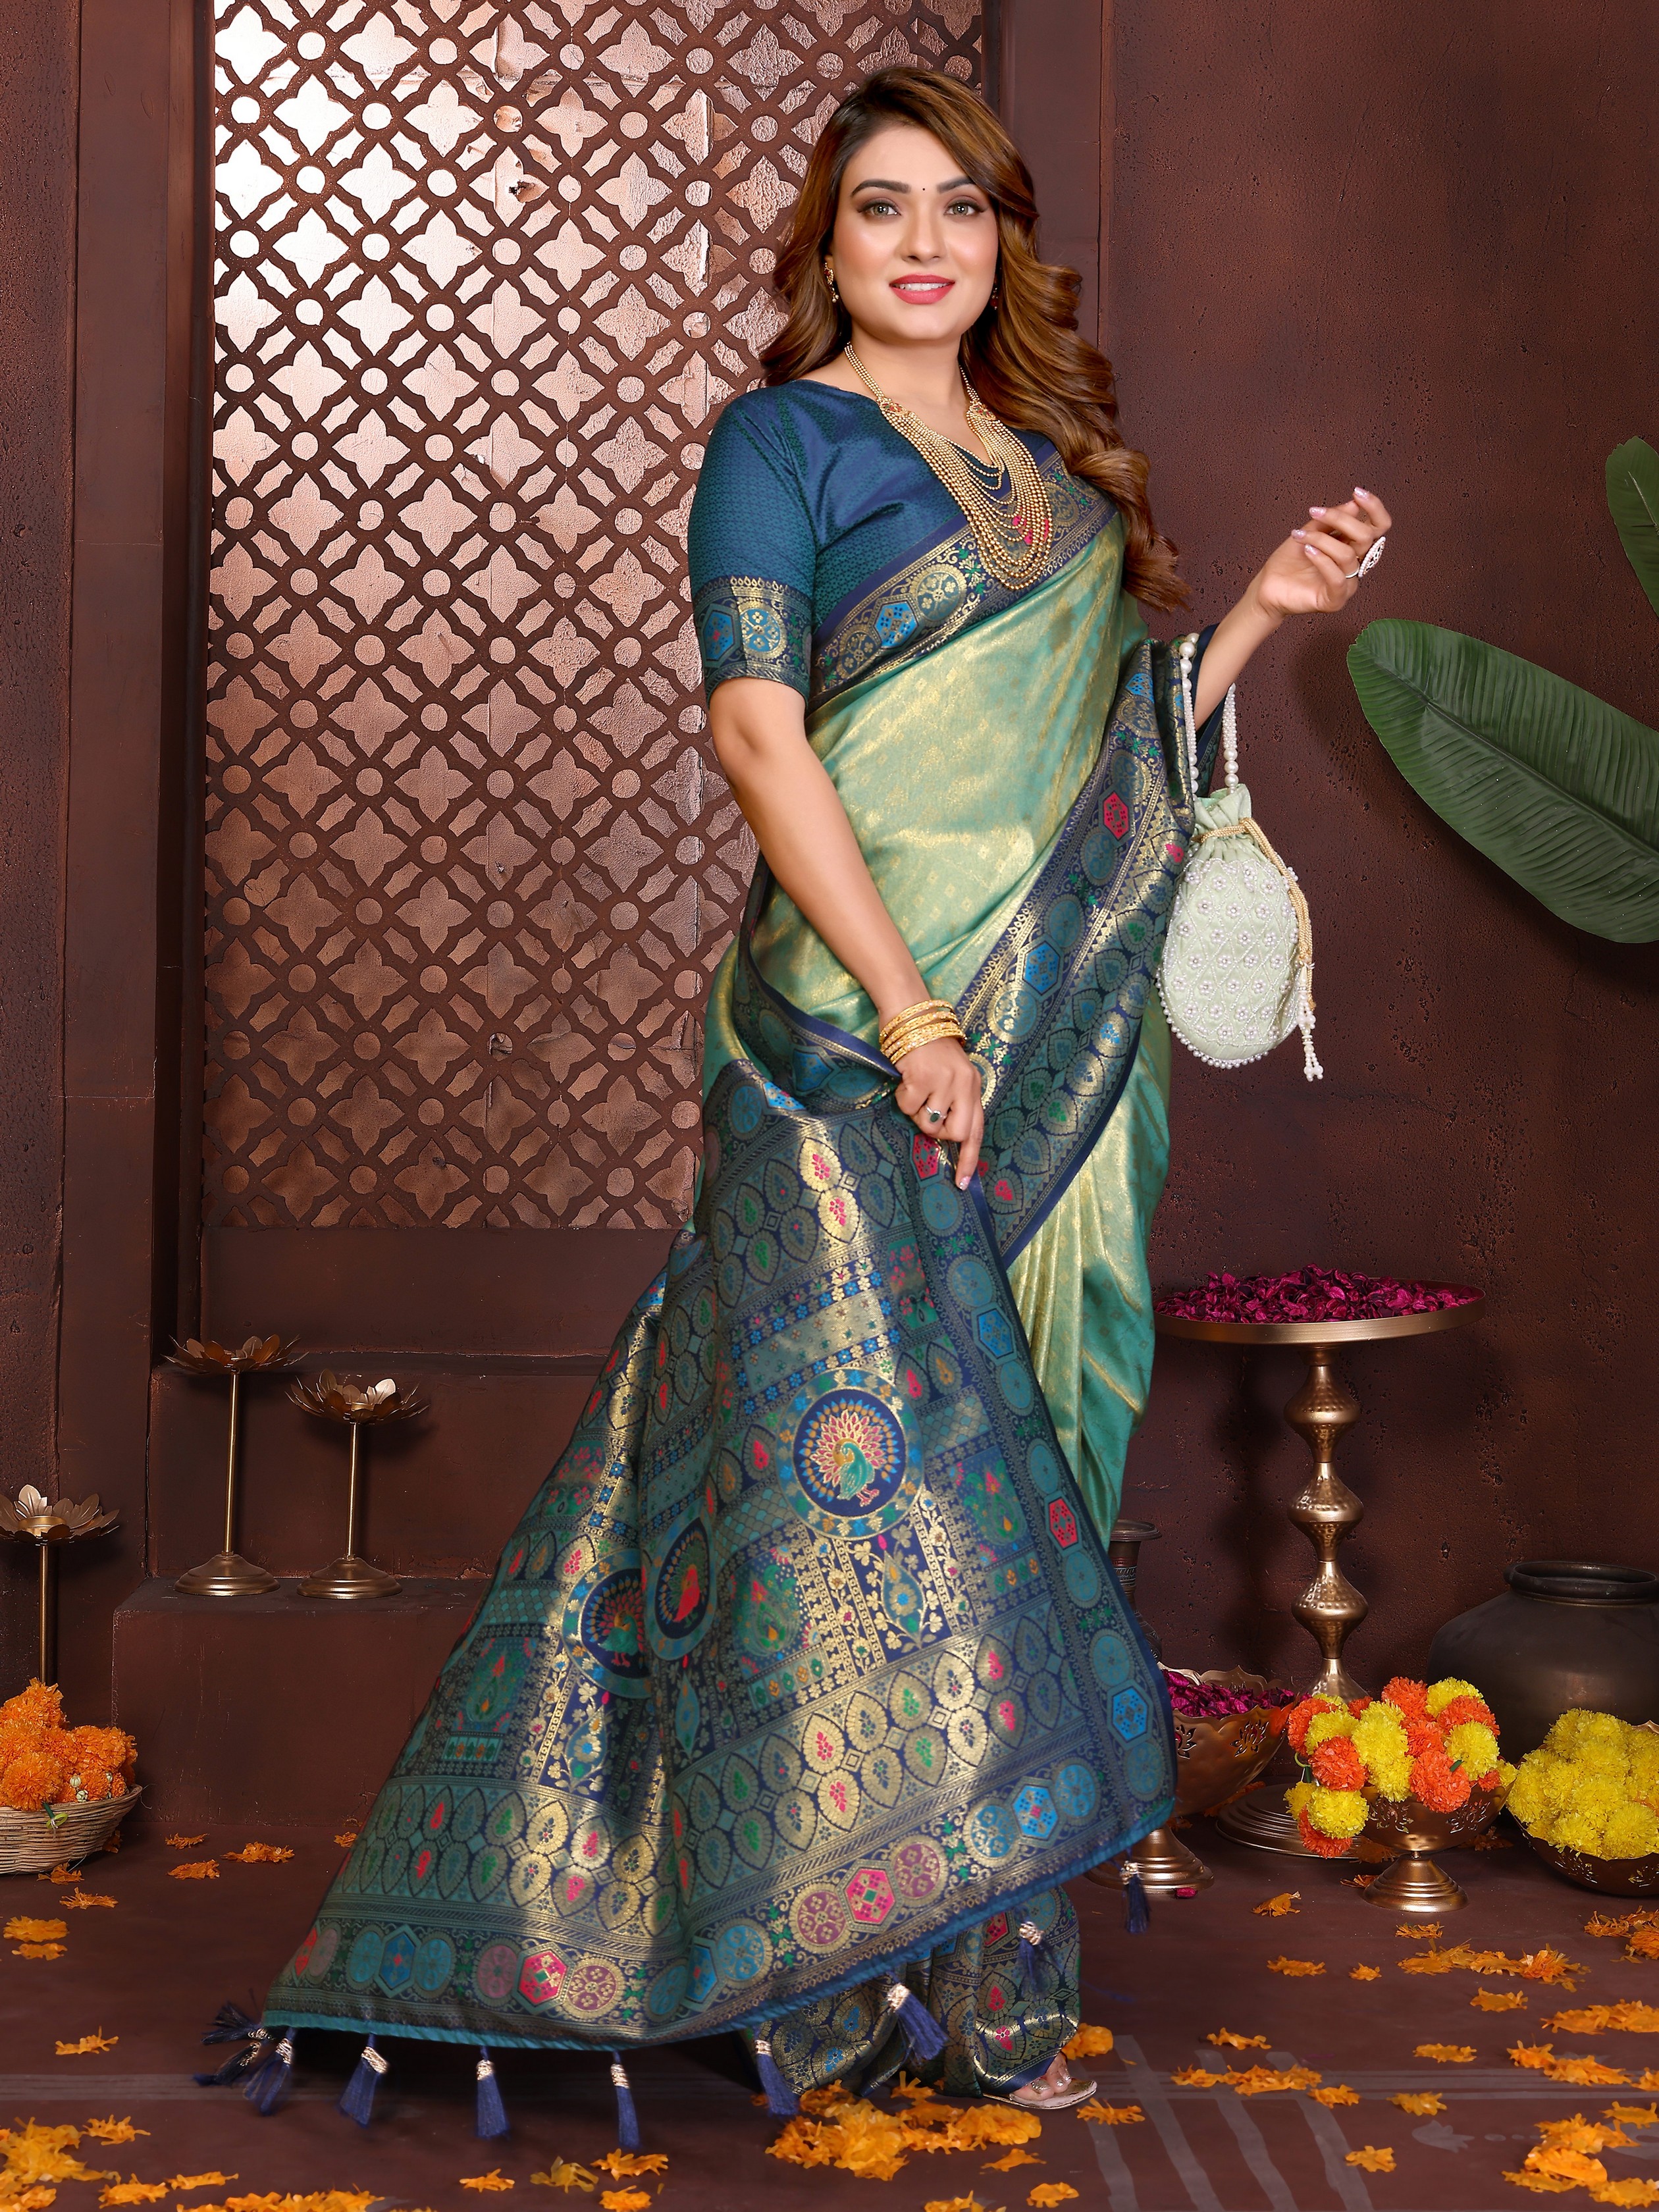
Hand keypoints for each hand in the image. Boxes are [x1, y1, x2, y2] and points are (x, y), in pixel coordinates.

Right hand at [892, 1035, 982, 1188]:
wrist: (911, 1014)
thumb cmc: (927, 1046)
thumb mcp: (950, 1073)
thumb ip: (953, 1100)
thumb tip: (942, 1133)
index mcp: (973, 1085)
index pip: (976, 1130)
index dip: (969, 1159)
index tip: (962, 1182)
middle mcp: (964, 1084)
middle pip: (955, 1133)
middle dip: (938, 1131)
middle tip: (927, 1113)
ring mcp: (945, 1081)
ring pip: (927, 1122)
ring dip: (916, 1111)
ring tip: (915, 1087)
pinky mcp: (923, 1077)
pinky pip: (908, 1107)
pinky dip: (902, 1097)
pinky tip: (906, 1078)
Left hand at [1249, 487, 1391, 621]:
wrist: (1268, 587)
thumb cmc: (1289, 561)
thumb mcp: (1309, 531)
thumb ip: (1331, 520)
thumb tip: (1354, 504)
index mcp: (1354, 547)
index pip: (1379, 526)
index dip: (1374, 508)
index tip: (1357, 492)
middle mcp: (1355, 565)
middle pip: (1366, 537)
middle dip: (1340, 519)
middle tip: (1315, 513)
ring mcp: (1346, 584)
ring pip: (1347, 555)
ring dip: (1321, 539)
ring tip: (1300, 536)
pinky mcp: (1334, 601)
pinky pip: (1337, 578)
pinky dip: (1322, 560)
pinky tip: (1307, 551)